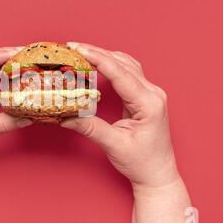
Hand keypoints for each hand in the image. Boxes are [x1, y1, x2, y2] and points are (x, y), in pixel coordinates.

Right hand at [62, 42, 179, 189]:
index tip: (78, 49)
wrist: (157, 174)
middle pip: (123, 63)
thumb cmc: (142, 162)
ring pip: (127, 64)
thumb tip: (66, 116)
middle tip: (73, 48)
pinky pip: (128, 73)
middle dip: (97, 53)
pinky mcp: (145, 97)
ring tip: (81, 53)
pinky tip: (98, 64)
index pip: (120, 73)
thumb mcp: (114, 145)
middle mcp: (153, 93)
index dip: (97, 58)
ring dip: (104, 56)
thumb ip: (90, 128)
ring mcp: (151, 93)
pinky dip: (112, 65)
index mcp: (148, 103)